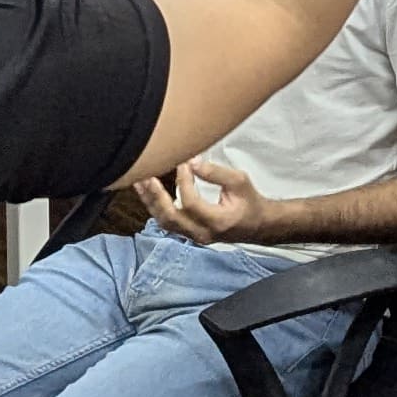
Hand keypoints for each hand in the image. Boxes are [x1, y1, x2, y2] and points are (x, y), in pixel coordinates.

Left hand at [134, 158, 270, 243]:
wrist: (256, 225)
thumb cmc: (249, 202)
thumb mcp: (239, 181)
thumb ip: (215, 172)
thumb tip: (191, 161)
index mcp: (217, 221)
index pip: (191, 202)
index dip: (184, 181)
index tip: (183, 162)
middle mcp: (202, 233)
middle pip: (170, 217)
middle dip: (156, 195)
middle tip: (146, 175)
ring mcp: (193, 236)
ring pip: (164, 222)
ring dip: (151, 201)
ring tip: (140, 181)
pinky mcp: (188, 233)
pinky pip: (167, 222)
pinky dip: (156, 207)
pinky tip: (148, 192)